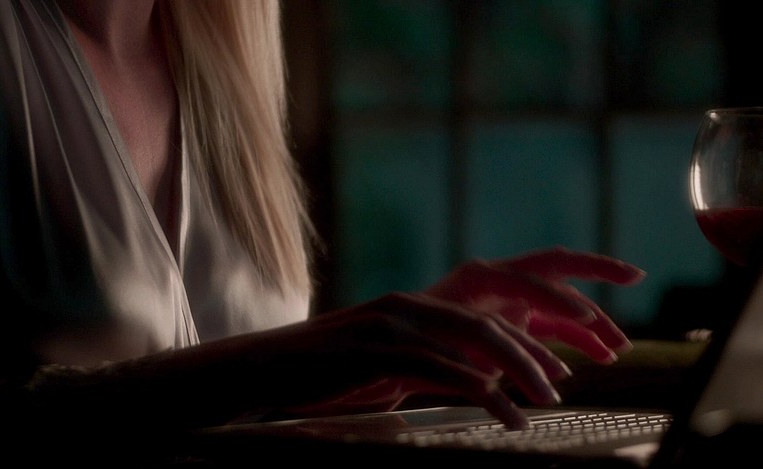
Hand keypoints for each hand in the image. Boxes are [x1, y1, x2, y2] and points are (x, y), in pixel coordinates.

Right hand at [79, 247, 643, 430]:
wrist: (265, 370)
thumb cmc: (328, 372)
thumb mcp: (387, 364)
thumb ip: (431, 363)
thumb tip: (483, 382)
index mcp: (416, 306)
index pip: (489, 306)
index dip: (536, 324)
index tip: (572, 351)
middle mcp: (408, 306)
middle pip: (489, 320)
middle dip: (535, 349)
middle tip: (564, 384)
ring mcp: (389, 325)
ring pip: (468, 341)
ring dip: (514, 373)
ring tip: (544, 402)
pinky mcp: (370, 352)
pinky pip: (433, 368)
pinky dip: (473, 387)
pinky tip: (500, 408)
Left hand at [426, 246, 645, 362]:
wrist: (401, 344)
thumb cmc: (415, 338)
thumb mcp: (440, 340)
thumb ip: (475, 349)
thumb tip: (505, 369)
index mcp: (481, 276)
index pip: (532, 276)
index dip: (561, 297)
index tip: (588, 318)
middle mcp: (501, 280)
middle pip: (558, 267)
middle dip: (597, 269)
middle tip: (634, 275)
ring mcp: (512, 299)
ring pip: (563, 303)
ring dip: (593, 323)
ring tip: (620, 348)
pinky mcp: (517, 319)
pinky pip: (557, 325)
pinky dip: (578, 340)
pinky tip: (599, 357)